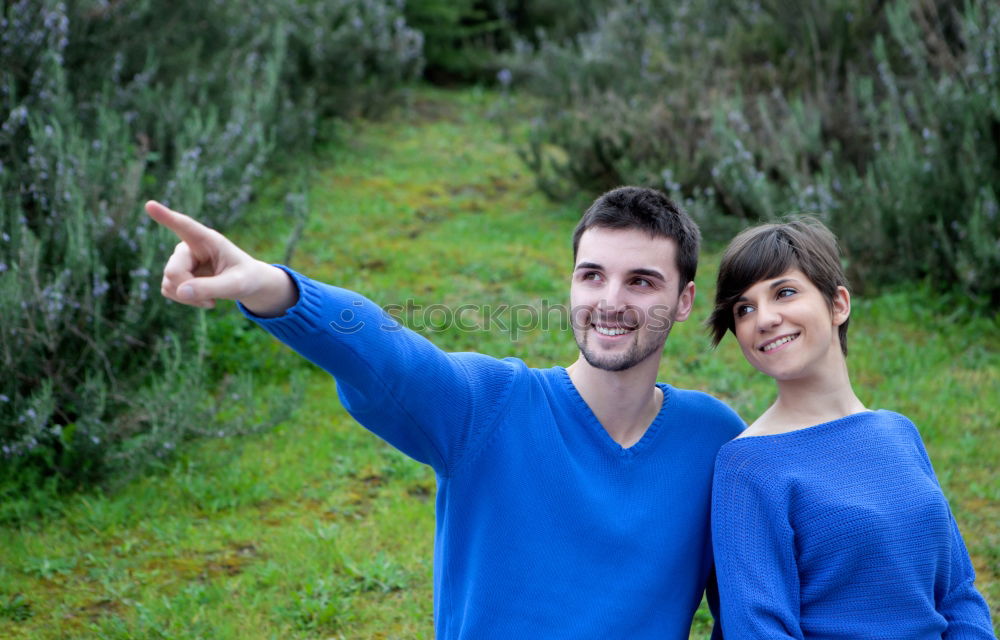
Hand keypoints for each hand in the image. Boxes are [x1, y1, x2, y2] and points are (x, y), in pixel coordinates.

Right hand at [145, 201, 296, 316]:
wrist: (244, 284)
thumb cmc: (245, 278)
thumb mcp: (237, 285)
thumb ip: (211, 288)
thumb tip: (180, 292)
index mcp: (207, 240)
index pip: (184, 226)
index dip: (166, 216)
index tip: (150, 204)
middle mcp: (188, 247)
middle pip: (173, 271)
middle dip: (189, 289)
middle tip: (212, 300)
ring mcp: (179, 260)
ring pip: (169, 283)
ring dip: (188, 298)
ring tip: (210, 298)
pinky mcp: (175, 274)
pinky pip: (168, 290)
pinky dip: (185, 300)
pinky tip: (202, 299)